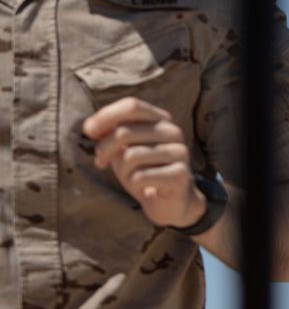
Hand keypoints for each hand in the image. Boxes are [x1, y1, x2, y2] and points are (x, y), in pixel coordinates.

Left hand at [82, 97, 206, 228]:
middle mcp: (173, 132)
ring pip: (131, 156)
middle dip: (104, 149)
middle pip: (125, 132)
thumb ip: (111, 134)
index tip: (89, 132)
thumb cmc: (144, 171)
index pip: (132, 106)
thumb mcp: (124, 149)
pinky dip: (134, 184)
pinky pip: (141, 176)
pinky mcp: (180, 174)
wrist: (171, 202)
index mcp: (161, 120)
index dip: (106, 116)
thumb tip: (91, 128)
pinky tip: (144, 188)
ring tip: (130, 177)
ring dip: (122, 170)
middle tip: (100, 161)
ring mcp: (179, 152)